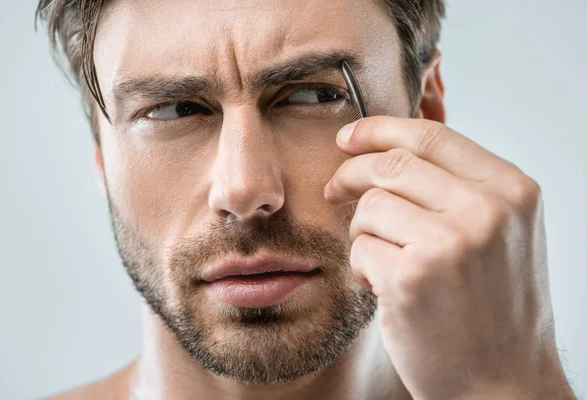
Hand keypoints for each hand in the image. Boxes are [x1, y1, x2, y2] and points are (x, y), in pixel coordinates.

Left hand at [325, 116, 574, 399]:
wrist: (503, 385)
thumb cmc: (494, 309)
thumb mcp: (499, 234)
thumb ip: (456, 189)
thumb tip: (384, 152)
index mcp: (512, 190)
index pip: (432, 135)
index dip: (380, 130)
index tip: (348, 137)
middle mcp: (486, 210)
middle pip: (392, 165)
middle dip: (350, 173)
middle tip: (334, 190)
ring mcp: (450, 242)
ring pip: (370, 206)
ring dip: (362, 232)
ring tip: (382, 261)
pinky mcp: (412, 277)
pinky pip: (360, 247)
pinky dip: (361, 266)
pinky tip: (383, 288)